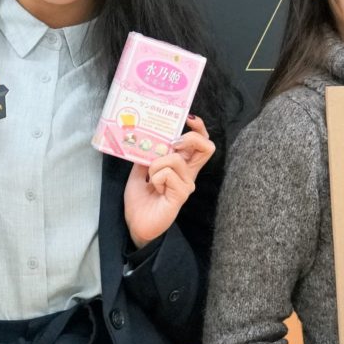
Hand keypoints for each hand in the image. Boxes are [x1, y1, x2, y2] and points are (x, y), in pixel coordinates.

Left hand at [123, 116, 215, 248]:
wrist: (136, 225)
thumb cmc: (140, 201)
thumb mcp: (139, 171)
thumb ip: (146, 155)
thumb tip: (145, 137)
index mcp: (182, 166)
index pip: (201, 144)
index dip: (199, 128)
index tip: (188, 119)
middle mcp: (189, 174)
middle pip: (206, 147)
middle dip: (190, 137)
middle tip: (172, 143)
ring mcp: (187, 184)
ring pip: (176, 159)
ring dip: (156, 164)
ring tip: (150, 178)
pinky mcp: (181, 195)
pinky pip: (167, 174)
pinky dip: (155, 178)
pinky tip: (154, 190)